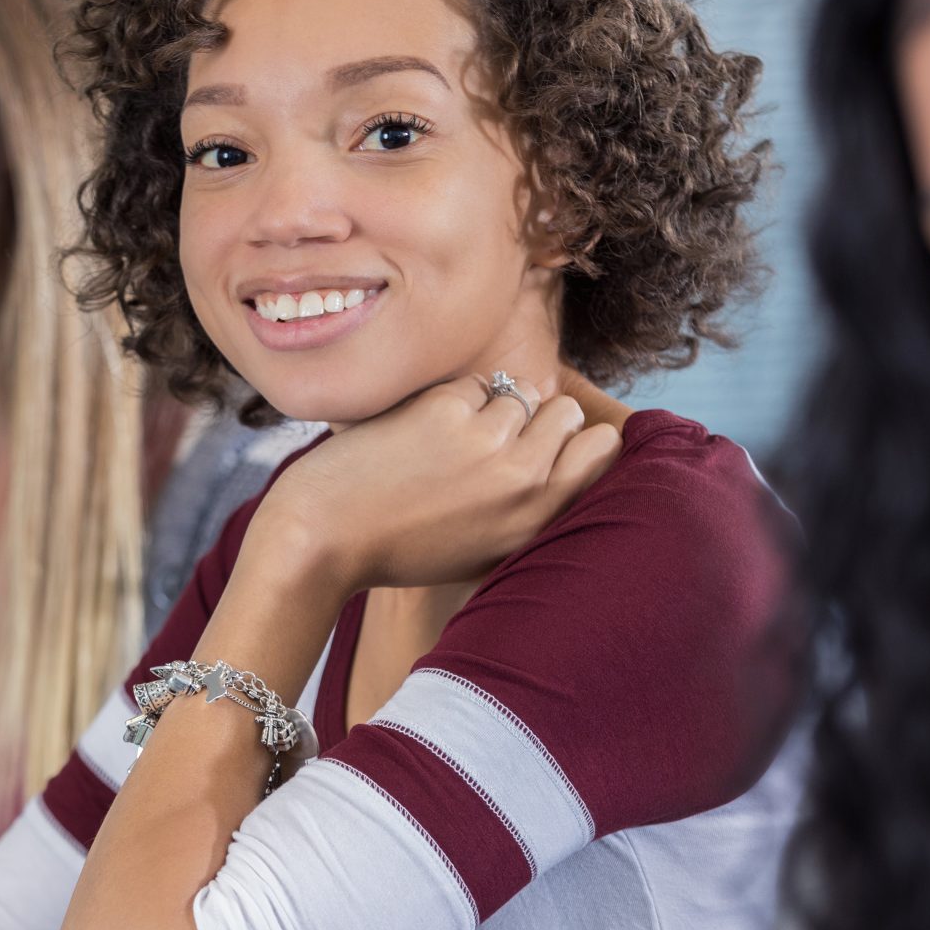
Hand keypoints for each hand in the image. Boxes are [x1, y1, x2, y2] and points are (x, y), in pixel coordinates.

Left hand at [255, 375, 622, 597]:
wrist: (325, 538)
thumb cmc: (402, 545)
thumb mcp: (485, 545)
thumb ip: (533, 500)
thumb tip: (568, 432)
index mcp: (537, 519)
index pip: (604, 447)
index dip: (579, 438)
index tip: (551, 444)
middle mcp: (522, 481)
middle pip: (568, 411)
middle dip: (537, 417)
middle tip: (493, 440)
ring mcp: (487, 442)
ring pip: (521, 391)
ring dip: (490, 408)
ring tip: (448, 444)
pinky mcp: (447, 410)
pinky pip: (475, 384)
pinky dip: (452, 401)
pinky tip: (419, 434)